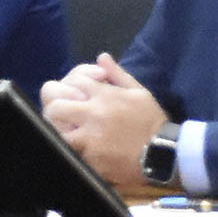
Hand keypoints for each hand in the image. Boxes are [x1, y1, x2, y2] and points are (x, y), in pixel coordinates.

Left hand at [43, 54, 165, 193]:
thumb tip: (102, 57)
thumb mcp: (139, 92)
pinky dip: (68, 147)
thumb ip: (118, 74)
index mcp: (105, 95)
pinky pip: (68, 150)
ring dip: (57, 128)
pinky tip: (74, 145)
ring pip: (56, 130)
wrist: (163, 153)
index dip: (72, 82)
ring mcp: (89, 138)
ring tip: (65, 129)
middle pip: (55, 104)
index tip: (78, 92)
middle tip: (61, 112)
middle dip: (54, 105)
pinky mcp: (90, 159)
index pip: (75, 79)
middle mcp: (93, 114)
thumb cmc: (151, 121)